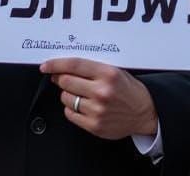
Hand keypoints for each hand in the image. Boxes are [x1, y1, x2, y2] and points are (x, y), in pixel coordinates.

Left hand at [40, 58, 157, 139]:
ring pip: (66, 98)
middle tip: (61, 78)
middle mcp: (101, 91)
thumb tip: (65, 66)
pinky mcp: (94, 125)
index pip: (74, 65)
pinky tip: (81, 105)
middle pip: (66, 81)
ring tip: (78, 93)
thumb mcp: (114, 70)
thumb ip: (92, 68)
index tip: (46, 66)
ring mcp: (97, 110)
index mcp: (107, 73)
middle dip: (59, 78)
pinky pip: (71, 114)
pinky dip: (71, 109)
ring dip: (67, 94)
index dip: (56, 64)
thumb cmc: (128, 89)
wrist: (144, 112)